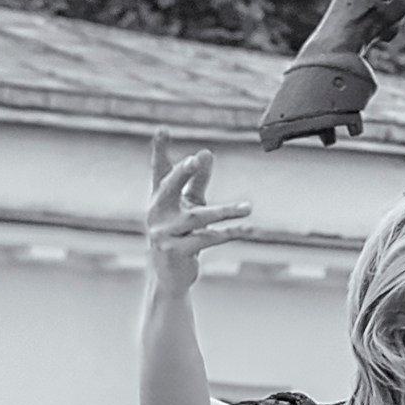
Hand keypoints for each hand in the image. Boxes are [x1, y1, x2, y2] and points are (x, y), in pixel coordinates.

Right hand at [145, 130, 251, 294]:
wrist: (169, 274)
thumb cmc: (181, 233)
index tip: (162, 129)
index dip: (158, 150)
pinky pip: (207, 239)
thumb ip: (198, 181)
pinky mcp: (177, 251)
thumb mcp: (190, 205)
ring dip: (225, 212)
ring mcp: (164, 233)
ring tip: (248, 208)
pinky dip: (229, 234)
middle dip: (182, 174)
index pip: (159, 170)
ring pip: (198, 217)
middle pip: (169, 188)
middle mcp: (157, 212)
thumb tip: (205, 152)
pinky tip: (247, 230)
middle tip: (195, 161)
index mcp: (159, 197)